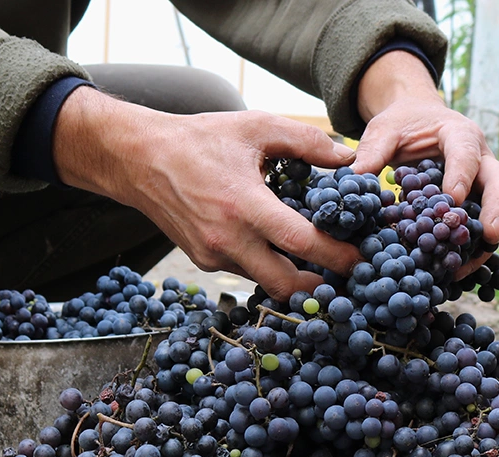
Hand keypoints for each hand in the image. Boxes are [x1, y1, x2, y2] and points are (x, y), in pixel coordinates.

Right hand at [52, 87, 361, 298]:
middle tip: (345, 275)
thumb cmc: (200, 139)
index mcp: (244, 205)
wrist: (138, 158)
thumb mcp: (255, 127)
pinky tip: (281, 249)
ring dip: (295, 277)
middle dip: (320, 286)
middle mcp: (227, 239)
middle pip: (285, 283)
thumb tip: (348, 159)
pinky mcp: (203, 261)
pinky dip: (268, 265)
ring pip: (266, 281)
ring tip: (319, 261)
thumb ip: (306, 141)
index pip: (301, 243)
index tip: (360, 259)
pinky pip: (246, 272)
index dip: (336, 256)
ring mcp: (213, 255)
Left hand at [351, 51, 498, 277]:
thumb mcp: (384, 131)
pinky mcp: (478, 203)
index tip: (453, 200)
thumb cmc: (402, 124)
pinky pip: (481, 226)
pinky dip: (471, 248)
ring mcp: (483, 183)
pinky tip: (454, 270)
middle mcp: (481, 158)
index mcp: (459, 134)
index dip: (462, 176)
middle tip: (490, 235)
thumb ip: (372, 152)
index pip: (466, 154)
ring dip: (486, 238)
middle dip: (497, 210)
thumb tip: (352, 180)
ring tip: (467, 265)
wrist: (417, 121)